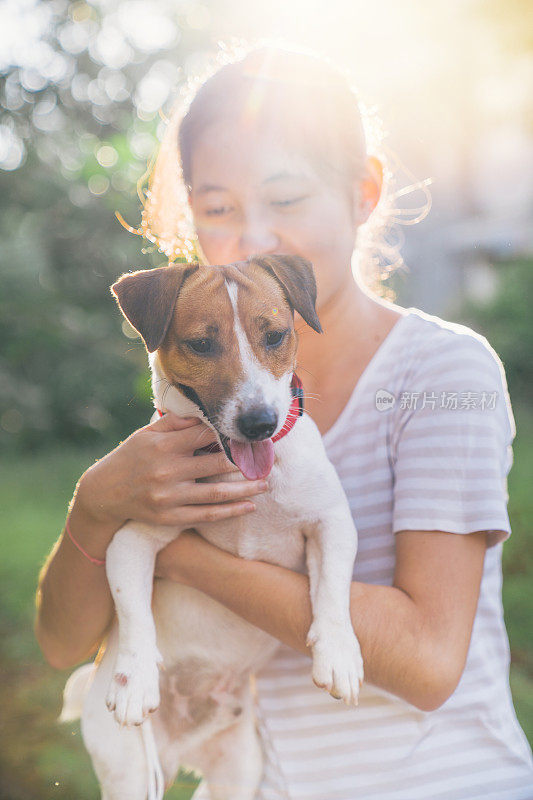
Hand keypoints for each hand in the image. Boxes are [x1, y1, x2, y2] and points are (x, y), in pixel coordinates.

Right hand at [75, 413, 267, 528]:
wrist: (103, 493)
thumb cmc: (130, 458)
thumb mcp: (147, 435)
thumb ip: (175, 423)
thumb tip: (204, 414)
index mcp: (163, 446)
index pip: (204, 436)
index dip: (229, 435)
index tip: (249, 435)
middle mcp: (167, 471)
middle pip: (216, 464)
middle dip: (244, 462)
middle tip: (266, 459)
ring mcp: (169, 496)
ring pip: (216, 493)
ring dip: (246, 489)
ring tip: (265, 484)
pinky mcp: (170, 517)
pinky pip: (207, 515)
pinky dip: (230, 511)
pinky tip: (249, 506)